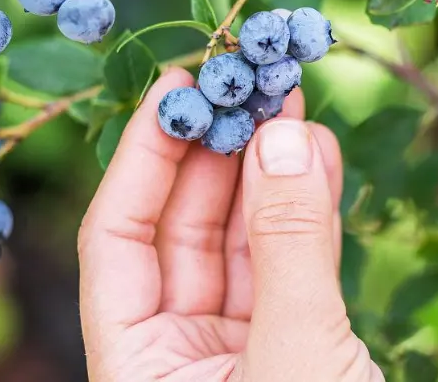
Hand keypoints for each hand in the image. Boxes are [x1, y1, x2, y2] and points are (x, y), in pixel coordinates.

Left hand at [77, 69, 381, 381]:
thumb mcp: (296, 352)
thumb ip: (287, 246)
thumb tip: (282, 137)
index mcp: (138, 364)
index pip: (117, 237)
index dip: (144, 154)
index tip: (178, 85)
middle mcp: (177, 351)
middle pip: (182, 227)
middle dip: (220, 151)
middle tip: (250, 84)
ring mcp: (237, 348)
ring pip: (243, 240)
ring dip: (271, 173)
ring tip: (292, 107)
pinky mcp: (293, 344)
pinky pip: (291, 262)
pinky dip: (308, 211)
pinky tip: (320, 158)